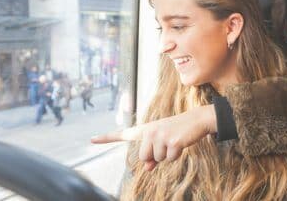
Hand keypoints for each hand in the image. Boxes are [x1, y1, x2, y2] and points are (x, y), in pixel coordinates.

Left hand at [91, 104, 216, 170]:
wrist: (195, 120)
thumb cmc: (176, 131)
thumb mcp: (162, 141)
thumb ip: (152, 154)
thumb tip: (148, 168)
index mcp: (144, 129)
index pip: (122, 134)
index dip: (106, 138)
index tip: (91, 139)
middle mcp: (149, 131)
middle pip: (144, 158)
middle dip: (155, 157)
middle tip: (166, 143)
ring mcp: (160, 136)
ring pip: (157, 160)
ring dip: (167, 155)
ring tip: (174, 141)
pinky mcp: (172, 142)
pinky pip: (170, 159)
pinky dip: (176, 155)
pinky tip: (180, 143)